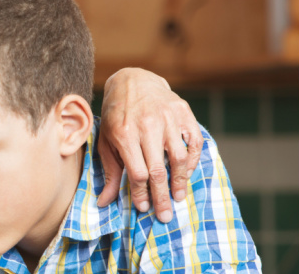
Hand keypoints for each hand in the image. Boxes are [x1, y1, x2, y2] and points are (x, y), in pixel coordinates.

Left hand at [96, 68, 201, 222]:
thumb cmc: (116, 115)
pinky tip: (186, 173)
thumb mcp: (106, 141)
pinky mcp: (183, 111)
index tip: (143, 208)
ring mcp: (168, 117)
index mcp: (124, 134)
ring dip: (181, 182)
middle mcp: (147, 125)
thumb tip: (104, 202)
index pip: (137, 173)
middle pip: (158, 170)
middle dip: (162, 197)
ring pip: (179, 158)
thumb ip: (109, 171)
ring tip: (178, 197)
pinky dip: (193, 160)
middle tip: (165, 216)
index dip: (141, 194)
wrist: (133, 80)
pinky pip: (194, 142)